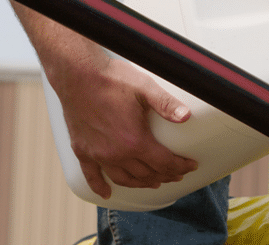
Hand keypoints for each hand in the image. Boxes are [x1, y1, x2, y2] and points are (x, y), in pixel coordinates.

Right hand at [54, 55, 197, 198]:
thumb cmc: (111, 78)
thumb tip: (186, 117)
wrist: (77, 74)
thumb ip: (166, 104)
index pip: (164, 162)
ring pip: (124, 179)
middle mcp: (116, 153)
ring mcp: (98, 154)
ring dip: (141, 183)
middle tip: (176, 173)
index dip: (180, 166)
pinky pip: (91, 175)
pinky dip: (100, 186)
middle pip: (146, 174)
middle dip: (165, 175)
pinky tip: (106, 193)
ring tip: (153, 182)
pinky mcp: (82, 150)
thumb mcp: (145, 87)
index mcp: (134, 140)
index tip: (190, 166)